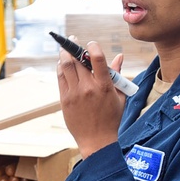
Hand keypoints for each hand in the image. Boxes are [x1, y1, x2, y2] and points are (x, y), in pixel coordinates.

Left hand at [57, 38, 124, 158]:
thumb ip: (118, 74)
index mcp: (104, 86)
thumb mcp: (119, 96)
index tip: (91, 43)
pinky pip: (60, 78)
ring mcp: (75, 93)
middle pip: (77, 60)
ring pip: (65, 66)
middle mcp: (88, 88)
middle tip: (72, 39)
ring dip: (64, 54)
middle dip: (73, 46)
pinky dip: (60, 67)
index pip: (97, 58)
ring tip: (65, 48)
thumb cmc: (111, 118)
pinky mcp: (64, 100)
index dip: (92, 46)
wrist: (96, 141)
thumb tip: (119, 56)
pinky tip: (62, 63)